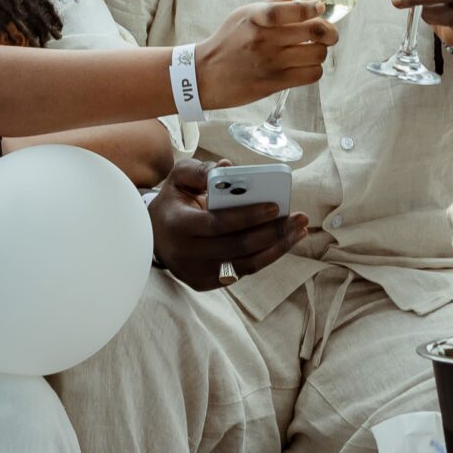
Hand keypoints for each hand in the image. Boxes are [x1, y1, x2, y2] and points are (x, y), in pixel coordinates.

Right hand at [148, 158, 304, 291]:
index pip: (219, 224)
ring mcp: (197, 273)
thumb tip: (230, 168)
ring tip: (299, 230)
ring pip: (246, 265)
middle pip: (239, 247)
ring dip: (277, 248)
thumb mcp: (178, 179)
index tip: (275, 206)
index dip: (249, 216)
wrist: (154, 237)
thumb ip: (201, 170)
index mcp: (179, 225)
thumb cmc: (174, 203)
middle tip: (299, 218)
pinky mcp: (206, 283)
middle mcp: (187, 255)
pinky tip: (284, 242)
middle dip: (273, 232)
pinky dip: (266, 257)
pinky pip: (243, 272)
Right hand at [194, 0, 337, 108]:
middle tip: (327, 32)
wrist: (205, 75)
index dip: (309, 8)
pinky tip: (305, 64)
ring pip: (317, 54)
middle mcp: (264, 39)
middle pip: (314, 32)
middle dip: (329, 31)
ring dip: (321, 51)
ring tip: (313, 49)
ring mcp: (270, 62)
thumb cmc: (230, 39)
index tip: (318, 7)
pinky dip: (314, 69)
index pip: (287, 10)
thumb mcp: (249, 12)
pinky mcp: (275, 83)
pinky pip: (311, 75)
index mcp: (256, 17)